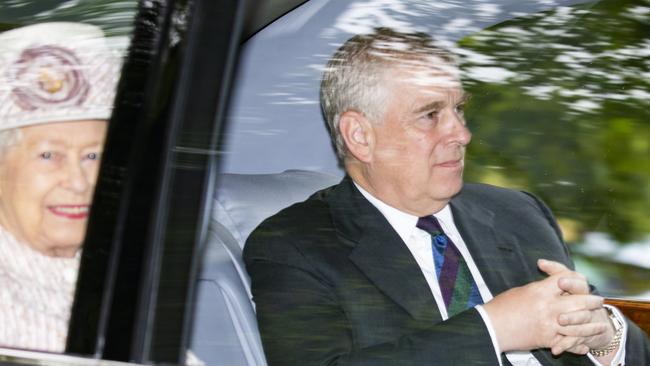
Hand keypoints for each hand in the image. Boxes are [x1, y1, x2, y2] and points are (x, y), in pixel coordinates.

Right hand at [483, 259, 603, 352]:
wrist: (491, 327)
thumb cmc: (502, 306)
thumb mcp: (522, 291)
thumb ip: (540, 289)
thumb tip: (552, 288)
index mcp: (540, 291)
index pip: (567, 279)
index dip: (576, 279)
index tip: (582, 282)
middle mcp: (548, 307)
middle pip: (580, 301)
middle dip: (592, 301)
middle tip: (598, 301)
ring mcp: (549, 324)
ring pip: (580, 324)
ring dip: (592, 324)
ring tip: (599, 323)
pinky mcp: (547, 340)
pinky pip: (569, 342)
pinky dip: (578, 344)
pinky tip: (584, 344)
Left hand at [538, 260, 615, 355]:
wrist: (595, 323)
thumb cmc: (574, 298)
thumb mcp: (565, 283)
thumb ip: (555, 271)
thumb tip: (540, 261)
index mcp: (580, 288)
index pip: (579, 280)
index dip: (570, 280)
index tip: (560, 281)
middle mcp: (587, 303)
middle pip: (584, 300)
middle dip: (573, 302)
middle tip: (560, 302)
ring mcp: (588, 319)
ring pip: (583, 319)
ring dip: (572, 321)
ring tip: (560, 321)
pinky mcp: (585, 336)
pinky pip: (577, 341)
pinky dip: (566, 345)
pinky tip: (556, 349)